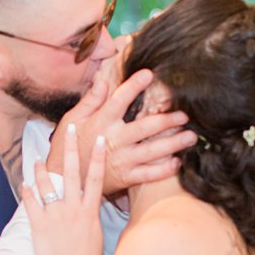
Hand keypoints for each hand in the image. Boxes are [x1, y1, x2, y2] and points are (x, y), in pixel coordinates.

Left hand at [24, 124, 106, 254]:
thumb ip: (92, 218)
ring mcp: (56, 217)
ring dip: (42, 170)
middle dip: (71, 149)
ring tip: (39, 159)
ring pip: (48, 185)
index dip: (98, 156)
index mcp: (91, 213)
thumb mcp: (97, 237)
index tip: (99, 138)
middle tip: (70, 129)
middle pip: (72, 172)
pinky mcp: (40, 227)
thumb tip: (91, 206)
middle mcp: (74, 210)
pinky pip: (31, 203)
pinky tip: (24, 183)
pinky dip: (27, 192)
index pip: (97, 178)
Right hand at [50, 69, 194, 196]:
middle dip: (167, 120)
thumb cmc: (70, 146)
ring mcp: (122, 160)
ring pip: (152, 151)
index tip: (149, 74)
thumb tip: (102, 79)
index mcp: (101, 122)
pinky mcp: (126, 177)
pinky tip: (177, 162)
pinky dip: (164, 169)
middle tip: (184, 115)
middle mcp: (113, 140)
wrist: (63, 180)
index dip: (134, 86)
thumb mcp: (73, 119)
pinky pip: (149, 174)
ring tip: (191, 137)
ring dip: (174, 143)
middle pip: (145, 127)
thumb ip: (90, 100)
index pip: (119, 100)